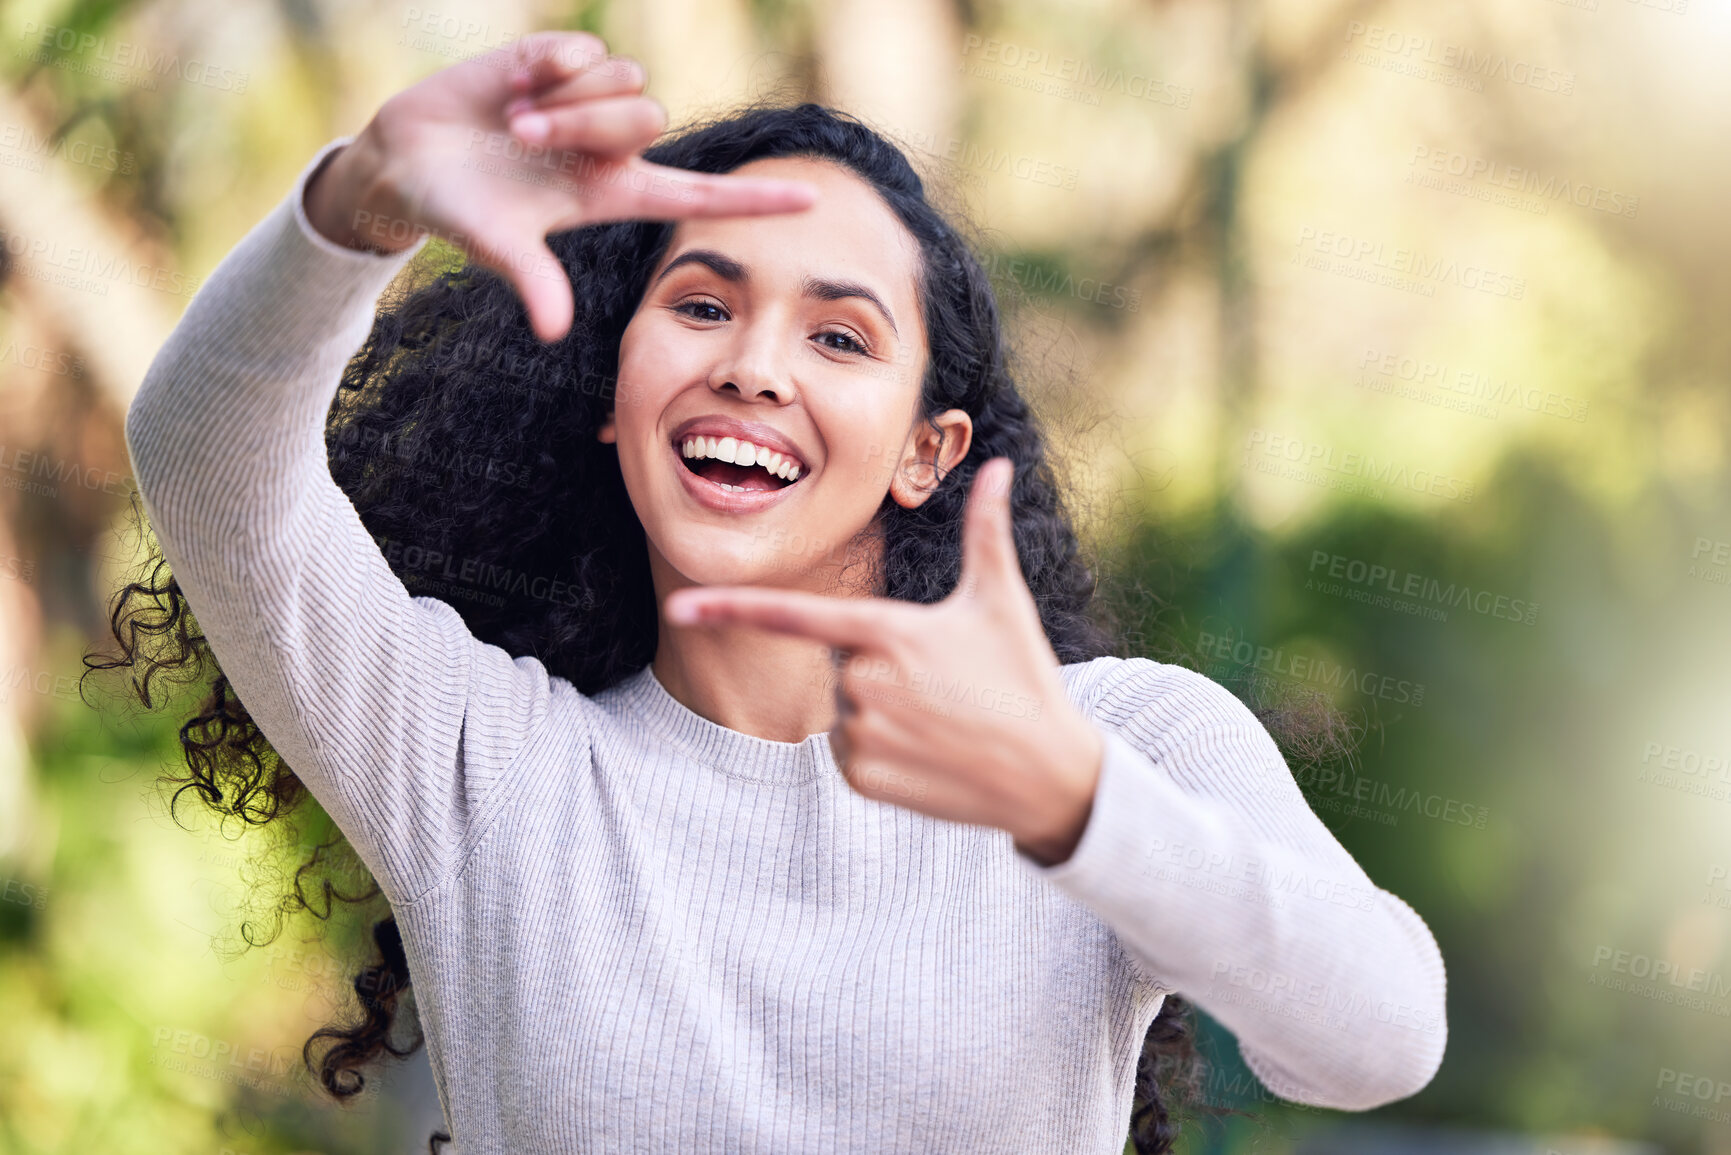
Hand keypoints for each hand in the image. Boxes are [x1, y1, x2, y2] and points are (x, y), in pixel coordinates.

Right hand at [303, 30, 817, 341]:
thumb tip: (554, 332)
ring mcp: (588, 100)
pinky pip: (584, 49)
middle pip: (649, 118)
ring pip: (625, 81)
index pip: (700, 193)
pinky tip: (516, 82)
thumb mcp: (497, 245)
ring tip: (515, 120)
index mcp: (613, 192)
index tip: (814, 200)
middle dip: (585, 127)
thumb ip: (533, 281)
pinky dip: (548, 66)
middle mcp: (612, 145)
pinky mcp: (557, 59)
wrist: (406, 160)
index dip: (755, 198)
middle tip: (527, 141)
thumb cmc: (459, 211)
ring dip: (564, 101)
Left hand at [664, 457, 1105, 864]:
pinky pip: (847, 754)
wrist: (1048, 773)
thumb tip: (996, 465)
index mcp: (887, 632)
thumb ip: (985, 530)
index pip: (794, 615)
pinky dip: (879, 753)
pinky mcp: (861, 777)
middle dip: (880, 667)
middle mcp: (865, 682)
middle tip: (941, 683)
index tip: (679, 607)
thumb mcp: (1001, 600)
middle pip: (840, 662)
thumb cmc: (1024, 677)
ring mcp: (861, 733)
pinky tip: (929, 754)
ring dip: (880, 711)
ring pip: (844, 708)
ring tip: (940, 719)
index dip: (731, 608)